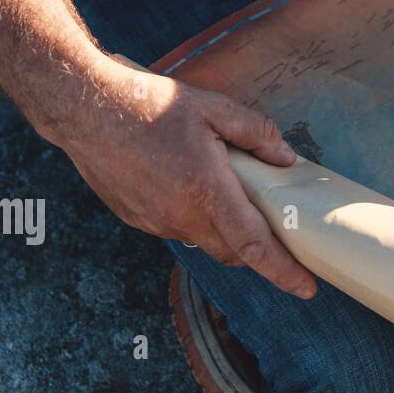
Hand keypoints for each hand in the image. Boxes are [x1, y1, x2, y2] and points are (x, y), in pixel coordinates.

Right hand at [44, 55, 317, 298]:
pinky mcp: (137, 219)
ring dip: (227, 232)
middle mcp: (180, 216)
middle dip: (261, 252)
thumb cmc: (149, 104)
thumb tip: (285, 158)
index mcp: (206, 190)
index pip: (253, 245)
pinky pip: (180, 230)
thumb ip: (257, 132)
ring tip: (240, 200)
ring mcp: (155, 222)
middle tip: (283, 234)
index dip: (283, 271)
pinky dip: (198, 219)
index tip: (307, 288)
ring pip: (205, 242)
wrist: (86, 110)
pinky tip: (198, 189)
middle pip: (233, 252)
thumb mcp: (214, 107)